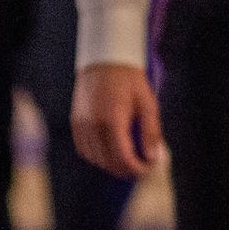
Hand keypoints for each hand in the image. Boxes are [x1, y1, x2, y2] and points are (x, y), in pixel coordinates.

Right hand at [71, 62, 162, 177]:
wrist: (105, 60)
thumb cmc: (129, 81)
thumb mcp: (147, 103)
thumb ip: (151, 132)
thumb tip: (153, 157)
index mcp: (112, 121)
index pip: (123, 158)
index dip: (137, 169)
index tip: (148, 168)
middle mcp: (93, 126)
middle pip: (108, 162)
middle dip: (126, 170)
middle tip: (141, 166)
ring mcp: (81, 125)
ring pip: (94, 159)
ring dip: (111, 165)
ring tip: (127, 160)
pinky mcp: (75, 122)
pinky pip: (84, 149)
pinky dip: (97, 156)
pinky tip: (110, 152)